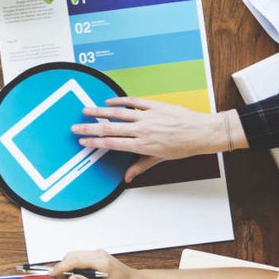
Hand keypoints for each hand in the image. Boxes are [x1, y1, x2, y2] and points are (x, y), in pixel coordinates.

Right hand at [51, 250, 141, 278]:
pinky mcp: (96, 255)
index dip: (60, 267)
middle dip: (62, 268)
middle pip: (72, 256)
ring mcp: (97, 254)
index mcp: (101, 263)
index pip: (74, 261)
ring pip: (74, 256)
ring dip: (67, 267)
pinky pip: (79, 257)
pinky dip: (73, 265)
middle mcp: (98, 254)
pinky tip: (74, 276)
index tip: (51, 274)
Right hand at [71, 98, 243, 181]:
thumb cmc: (184, 146)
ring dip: (99, 112)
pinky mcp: (153, 105)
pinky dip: (119, 100)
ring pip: (117, 113)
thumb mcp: (161, 158)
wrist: (202, 132)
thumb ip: (141, 165)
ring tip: (85, 110)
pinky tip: (109, 101)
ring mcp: (147, 116)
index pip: (112, 144)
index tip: (83, 141)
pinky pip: (132, 101)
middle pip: (109, 129)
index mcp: (142, 145)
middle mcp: (142, 130)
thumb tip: (127, 177)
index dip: (95, 143)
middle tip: (75, 127)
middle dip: (89, 128)